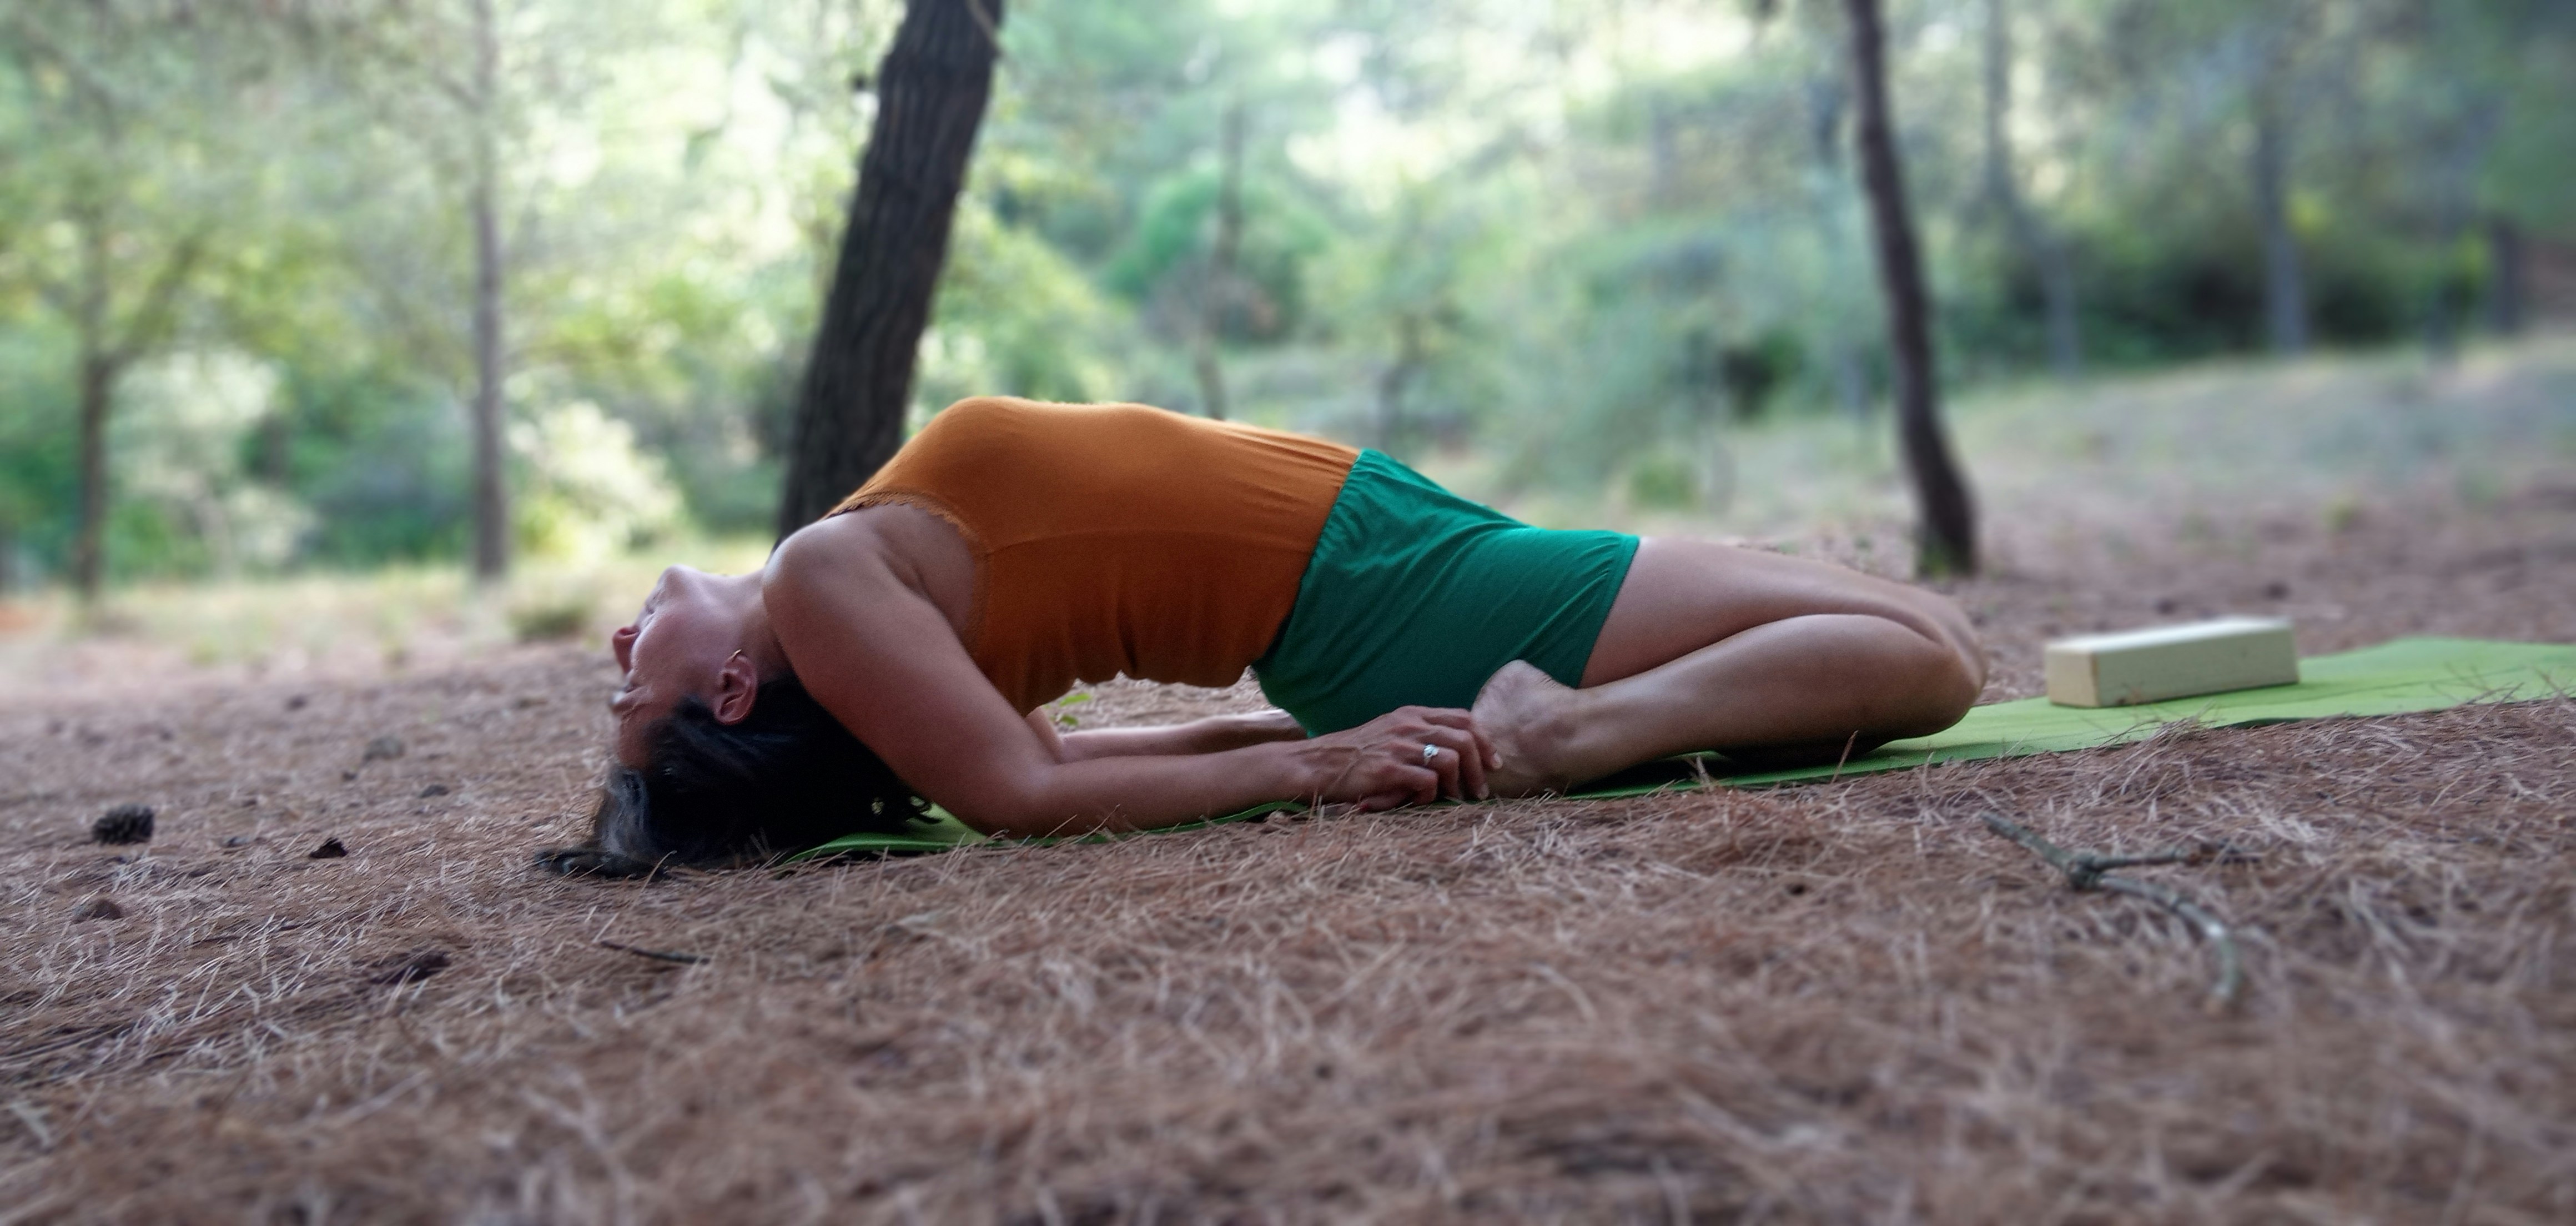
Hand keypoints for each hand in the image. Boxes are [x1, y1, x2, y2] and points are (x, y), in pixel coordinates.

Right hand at [1298, 706, 1498, 809]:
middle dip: (1479, 767)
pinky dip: (1432, 796)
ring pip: (1450, 759)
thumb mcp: (1391, 732)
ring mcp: (1399, 746)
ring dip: (1459, 784)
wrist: (1318, 764)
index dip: (1484, 740)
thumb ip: (1420, 734)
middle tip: (1480, 789)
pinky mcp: (1388, 769)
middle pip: (1464, 739)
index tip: (1492, 763)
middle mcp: (1409, 725)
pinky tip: (1422, 802)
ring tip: (1455, 799)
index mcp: (1412, 714)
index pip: (1463, 717)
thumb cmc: (1357, 754)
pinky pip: (1427, 782)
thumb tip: (1459, 753)